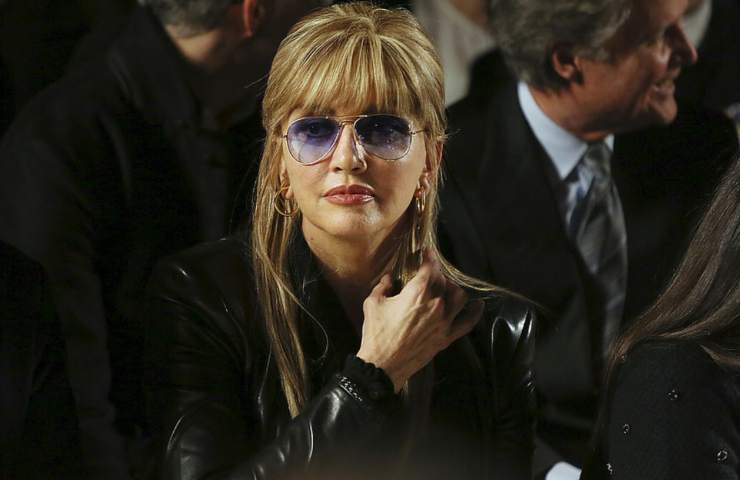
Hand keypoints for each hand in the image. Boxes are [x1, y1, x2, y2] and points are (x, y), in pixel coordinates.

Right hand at [356, 251, 483, 391]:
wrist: (382, 365)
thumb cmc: (376, 333)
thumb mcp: (373, 304)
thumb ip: (383, 286)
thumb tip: (389, 278)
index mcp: (417, 292)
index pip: (429, 268)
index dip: (429, 257)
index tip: (428, 253)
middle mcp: (435, 304)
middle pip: (443, 281)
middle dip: (435, 275)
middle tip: (428, 275)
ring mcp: (444, 321)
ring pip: (459, 296)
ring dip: (452, 289)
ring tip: (444, 289)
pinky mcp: (447, 337)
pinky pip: (467, 323)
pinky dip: (474, 313)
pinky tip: (478, 305)